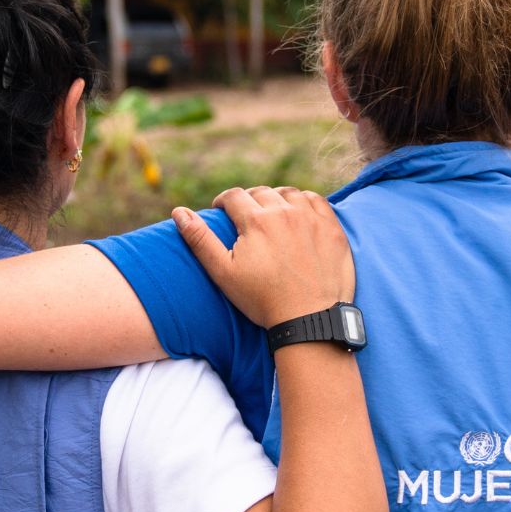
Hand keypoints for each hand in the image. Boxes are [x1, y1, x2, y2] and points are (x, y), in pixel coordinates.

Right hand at [174, 186, 354, 328]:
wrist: (309, 319)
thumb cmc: (262, 300)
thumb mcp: (223, 272)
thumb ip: (200, 239)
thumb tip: (178, 212)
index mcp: (256, 220)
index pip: (234, 196)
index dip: (223, 201)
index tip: (221, 210)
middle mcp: (285, 212)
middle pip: (261, 192)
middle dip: (249, 201)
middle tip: (246, 217)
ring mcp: (312, 218)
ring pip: (289, 193)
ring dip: (277, 199)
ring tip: (272, 214)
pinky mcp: (332, 228)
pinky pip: (316, 201)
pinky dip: (304, 203)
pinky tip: (299, 215)